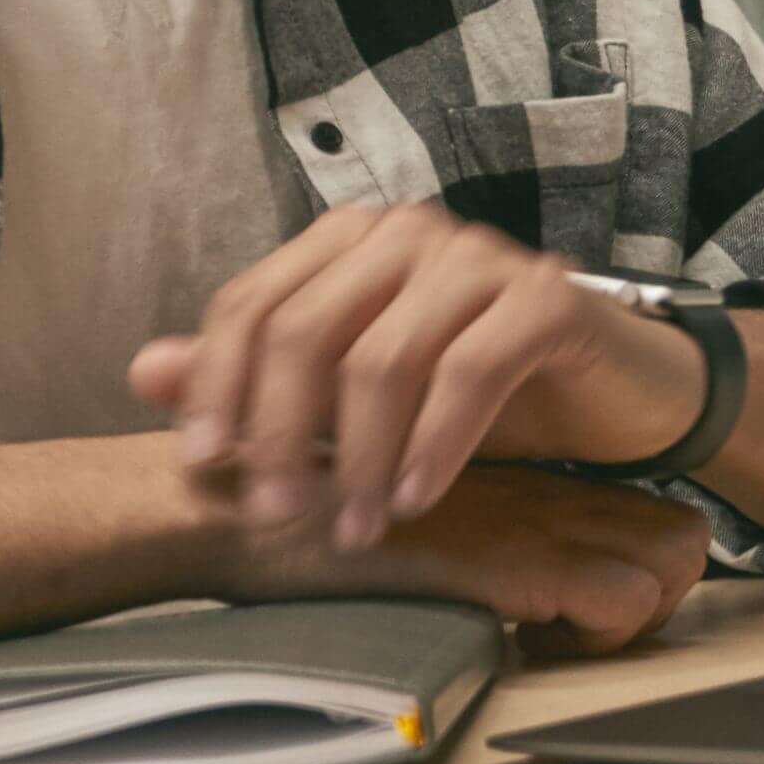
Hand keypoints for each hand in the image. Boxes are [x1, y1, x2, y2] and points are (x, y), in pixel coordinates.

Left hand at [133, 204, 710, 547]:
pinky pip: (469, 374)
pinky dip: (433, 447)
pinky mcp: (543, 297)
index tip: (202, 464)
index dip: (217, 386)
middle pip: (304, 331)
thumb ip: (254, 377)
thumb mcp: (354, 393)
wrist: (618, 392)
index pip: (250, 306)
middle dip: (280, 432)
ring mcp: (476, 256)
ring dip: (359, 458)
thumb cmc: (478, 393)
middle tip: (274, 513)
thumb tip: (145, 371)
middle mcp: (403, 233)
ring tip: (352, 530)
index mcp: (345, 242)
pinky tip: (413, 502)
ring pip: (382, 360)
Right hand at [213, 461, 708, 655]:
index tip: (571, 603)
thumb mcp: (384, 514)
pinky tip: (526, 640)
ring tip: (555, 636)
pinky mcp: (509, 557)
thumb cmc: (287, 518)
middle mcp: (534, 490)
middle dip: (653, 591)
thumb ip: (438, 532)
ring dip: (632, 615)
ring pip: (671, 560)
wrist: (229, 506)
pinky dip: (597, 637)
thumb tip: (472, 571)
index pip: (638, 510)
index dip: (630, 559)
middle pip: (678, 530)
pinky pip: (620, 600)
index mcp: (509, 477)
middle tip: (582, 624)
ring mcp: (527, 519)